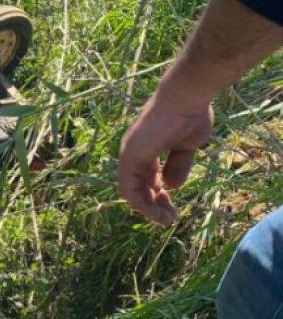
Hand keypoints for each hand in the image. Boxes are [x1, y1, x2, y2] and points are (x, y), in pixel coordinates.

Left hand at [117, 92, 212, 225]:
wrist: (186, 98)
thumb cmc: (189, 116)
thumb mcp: (186, 146)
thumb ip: (178, 165)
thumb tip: (170, 186)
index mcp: (145, 147)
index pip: (144, 177)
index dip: (156, 193)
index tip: (172, 203)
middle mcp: (133, 151)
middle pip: (137, 185)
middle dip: (153, 204)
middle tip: (169, 217)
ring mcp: (129, 153)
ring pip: (131, 191)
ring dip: (147, 209)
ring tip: (166, 220)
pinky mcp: (130, 156)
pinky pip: (129, 188)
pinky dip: (142, 204)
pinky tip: (157, 213)